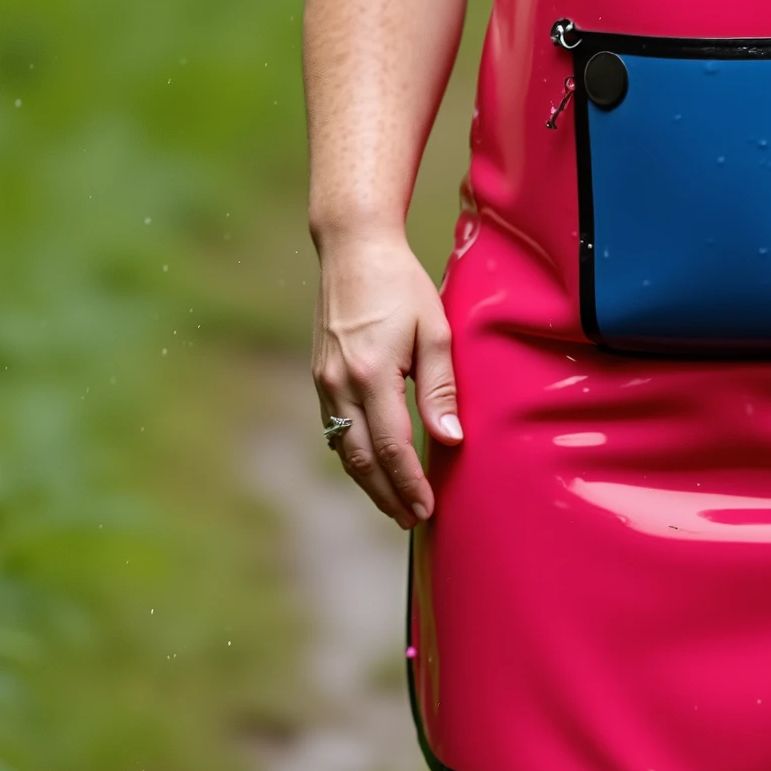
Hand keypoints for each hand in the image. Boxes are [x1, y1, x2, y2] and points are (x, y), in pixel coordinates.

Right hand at [311, 227, 460, 527]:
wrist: (353, 249)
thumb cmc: (401, 286)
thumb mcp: (434, 331)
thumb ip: (440, 389)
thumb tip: (450, 440)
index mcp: (372, 373)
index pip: (391, 446)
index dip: (409, 483)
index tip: (426, 509)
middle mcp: (340, 382)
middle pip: (361, 458)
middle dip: (387, 494)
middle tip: (411, 521)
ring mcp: (324, 380)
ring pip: (343, 448)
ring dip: (367, 481)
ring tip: (393, 505)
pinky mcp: (320, 375)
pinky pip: (334, 428)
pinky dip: (352, 455)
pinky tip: (370, 467)